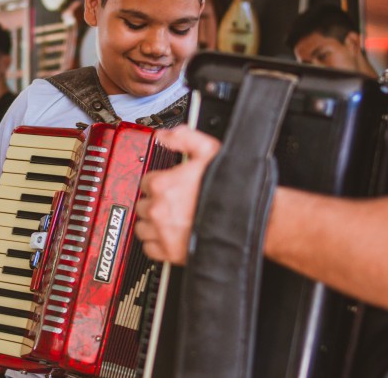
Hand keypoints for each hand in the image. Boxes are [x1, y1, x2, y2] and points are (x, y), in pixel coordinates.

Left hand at [135, 125, 220, 264]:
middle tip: (169, 202)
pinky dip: (155, 243)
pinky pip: (149, 249)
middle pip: (142, 204)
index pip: (145, 182)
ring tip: (167, 219)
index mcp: (162, 185)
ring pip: (142, 227)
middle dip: (154, 202)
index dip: (156, 182)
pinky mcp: (170, 252)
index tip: (166, 185)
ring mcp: (163, 232)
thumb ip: (184, 137)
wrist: (246, 218)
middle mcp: (158, 209)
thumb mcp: (208, 150)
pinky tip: (167, 236)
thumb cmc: (229, 187)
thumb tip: (164, 135)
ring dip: (151, 223)